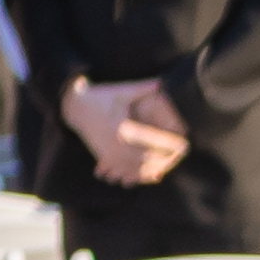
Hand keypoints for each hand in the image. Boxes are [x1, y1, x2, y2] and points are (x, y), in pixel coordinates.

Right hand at [62, 77, 187, 188]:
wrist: (74, 108)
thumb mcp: (121, 91)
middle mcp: (118, 144)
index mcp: (125, 128)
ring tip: (169, 167)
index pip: (154, 140)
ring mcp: (110, 153)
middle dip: (167, 159)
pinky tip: (152, 176)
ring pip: (138, 168)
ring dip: (155, 170)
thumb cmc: (100, 97)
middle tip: (180, 155)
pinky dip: (140, 176)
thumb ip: (143, 88)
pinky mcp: (105, 157)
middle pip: (149, 158)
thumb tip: (161, 82)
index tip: (185, 144)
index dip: (171, 143)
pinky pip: (125, 172)